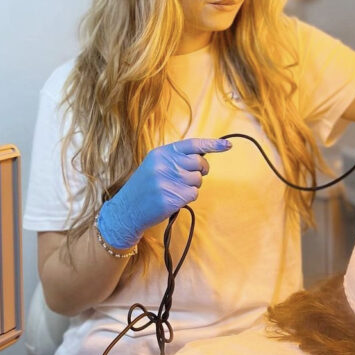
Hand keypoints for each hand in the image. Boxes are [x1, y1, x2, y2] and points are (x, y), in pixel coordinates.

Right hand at [97, 138, 231, 248]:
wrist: (126, 210)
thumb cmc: (145, 187)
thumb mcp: (155, 164)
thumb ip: (176, 158)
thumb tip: (202, 156)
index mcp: (161, 153)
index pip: (192, 144)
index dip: (212, 144)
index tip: (228, 145)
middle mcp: (164, 165)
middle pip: (199, 163)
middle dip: (200, 171)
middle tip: (189, 178)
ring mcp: (167, 182)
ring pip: (198, 180)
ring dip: (192, 186)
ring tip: (174, 189)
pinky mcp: (171, 198)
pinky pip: (193, 194)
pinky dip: (188, 198)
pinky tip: (174, 199)